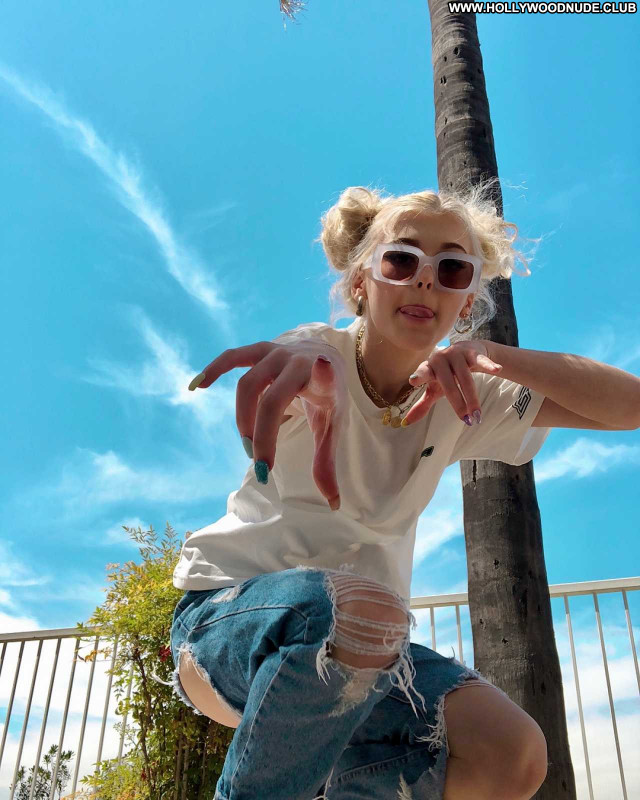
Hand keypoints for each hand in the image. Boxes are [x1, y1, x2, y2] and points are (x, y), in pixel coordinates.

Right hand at [189, 340, 347, 509]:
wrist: (327, 356)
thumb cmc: (327, 396)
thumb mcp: (332, 426)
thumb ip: (326, 461)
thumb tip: (332, 504)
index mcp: (322, 378)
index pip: (323, 376)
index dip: (323, 374)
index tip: (323, 365)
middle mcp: (297, 361)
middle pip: (269, 399)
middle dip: (260, 433)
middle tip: (258, 461)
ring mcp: (276, 352)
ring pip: (247, 385)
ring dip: (242, 418)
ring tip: (247, 443)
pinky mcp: (259, 350)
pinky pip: (233, 358)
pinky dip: (215, 370)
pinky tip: (198, 387)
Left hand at [402, 340, 502, 426]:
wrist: (466, 350)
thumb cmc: (446, 374)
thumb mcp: (434, 388)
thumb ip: (422, 404)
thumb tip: (406, 423)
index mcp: (429, 367)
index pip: (423, 372)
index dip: (419, 376)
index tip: (413, 380)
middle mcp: (441, 358)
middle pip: (449, 384)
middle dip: (458, 403)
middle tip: (466, 420)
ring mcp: (457, 354)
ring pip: (465, 378)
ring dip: (472, 398)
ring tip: (477, 415)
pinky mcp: (472, 352)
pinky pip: (481, 361)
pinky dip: (489, 365)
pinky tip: (497, 369)